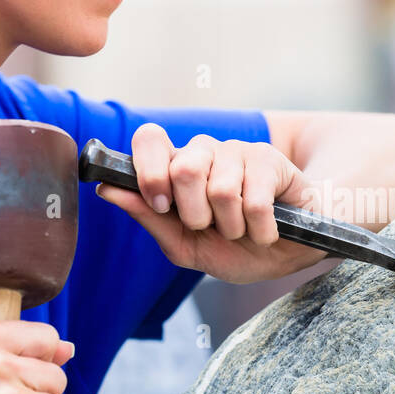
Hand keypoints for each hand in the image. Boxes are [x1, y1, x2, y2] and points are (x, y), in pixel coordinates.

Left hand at [95, 123, 330, 283]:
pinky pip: (255, 200)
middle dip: (197, 214)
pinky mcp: (271, 161)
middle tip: (211, 228)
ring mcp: (238, 152)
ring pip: (221, 189)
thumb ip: (148, 217)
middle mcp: (205, 152)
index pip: (149, 139)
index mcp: (178, 168)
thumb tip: (105, 189)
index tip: (163, 205)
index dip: (150, 171)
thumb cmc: (236, 248)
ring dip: (233, 227)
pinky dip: (260, 230)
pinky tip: (267, 231)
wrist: (288, 254)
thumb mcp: (185, 245)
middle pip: (184, 168)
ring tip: (242, 231)